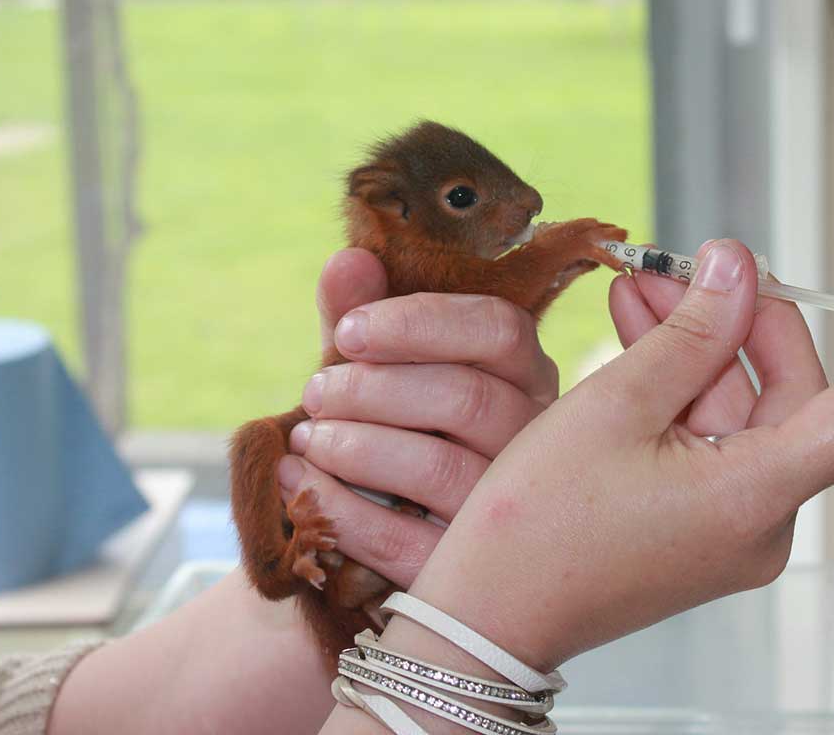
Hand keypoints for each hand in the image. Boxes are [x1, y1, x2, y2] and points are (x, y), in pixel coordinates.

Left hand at [278, 247, 560, 589]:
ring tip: (307, 437)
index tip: (346, 333)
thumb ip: (360, 316)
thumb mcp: (373, 369)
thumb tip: (348, 260)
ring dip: (356, 446)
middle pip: (467, 396)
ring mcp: (511, 511)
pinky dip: (342, 509)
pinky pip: (407, 544)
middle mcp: (534, 440)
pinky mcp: (471, 574)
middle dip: (373, 388)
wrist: (381, 539)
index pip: (498, 329)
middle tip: (314, 392)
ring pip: (440, 467)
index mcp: (525, 375)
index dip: (417, 323)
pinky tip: (299, 483)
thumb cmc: (389, 432)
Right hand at [381, 239, 833, 672]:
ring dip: (696, 345)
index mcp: (758, 494)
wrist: (487, 613)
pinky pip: (711, 437)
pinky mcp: (702, 521)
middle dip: (735, 317)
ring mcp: (732, 522)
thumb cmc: (535, 528)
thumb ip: (690, 332)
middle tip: (677, 265)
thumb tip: (736, 269)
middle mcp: (763, 515)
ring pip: (741, 407)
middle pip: (790, 389)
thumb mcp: (613, 406)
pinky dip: (680, 387)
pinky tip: (636, 337)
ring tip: (636, 290)